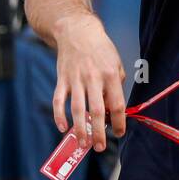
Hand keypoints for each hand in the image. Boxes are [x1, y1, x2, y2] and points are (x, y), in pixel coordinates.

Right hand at [52, 13, 125, 150]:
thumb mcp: (116, 64)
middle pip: (96, 111)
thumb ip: (116, 87)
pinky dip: (59, 115)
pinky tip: (62, 128)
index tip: (119, 133)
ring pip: (77, 109)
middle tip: (100, 147)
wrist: (78, 32)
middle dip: (99, 132)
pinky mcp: (62, 79)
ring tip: (83, 144)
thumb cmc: (101, 50)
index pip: (117, 104)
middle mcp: (93, 78)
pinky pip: (58, 100)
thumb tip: (112, 111)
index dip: (119, 122)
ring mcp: (75, 79)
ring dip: (79, 129)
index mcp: (110, 75)